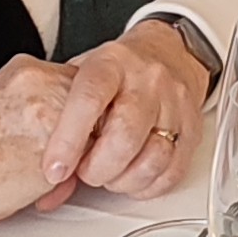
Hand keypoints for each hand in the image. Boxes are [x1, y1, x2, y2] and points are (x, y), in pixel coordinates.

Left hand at [40, 19, 211, 199]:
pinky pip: (174, 169)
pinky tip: (134, 180)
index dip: (69, 139)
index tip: (54, 170)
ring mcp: (175, 103)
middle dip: (99, 167)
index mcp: (111, 63)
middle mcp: (147, 80)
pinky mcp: (194, 127)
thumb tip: (44, 185)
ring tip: (111, 176)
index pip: (89, 98)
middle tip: (86, 172)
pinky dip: (150, 185)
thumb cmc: (118, 71)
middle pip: (125, 133)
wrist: (170, 51)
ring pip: (154, 156)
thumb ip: (59, 122)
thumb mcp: (80, 78)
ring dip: (125, 180)